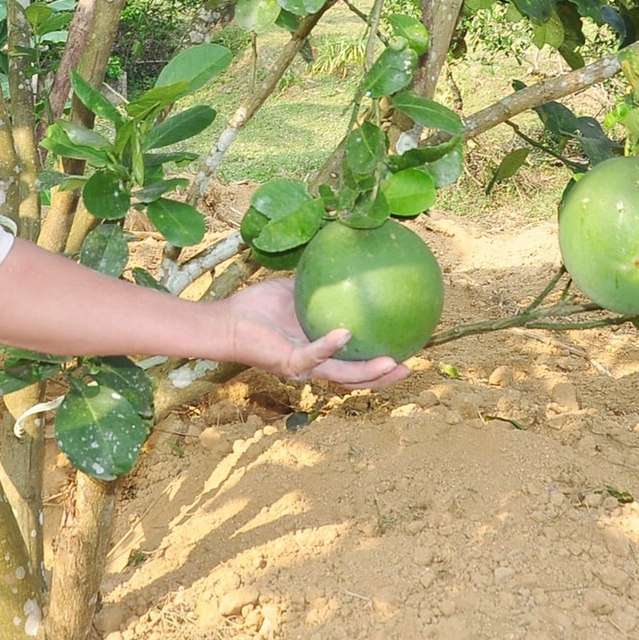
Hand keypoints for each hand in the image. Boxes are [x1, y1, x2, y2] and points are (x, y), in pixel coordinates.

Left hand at [217, 276, 414, 389]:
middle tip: (409, 366)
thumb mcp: (297, 292)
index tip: (406, 350)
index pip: (355, 363)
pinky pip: (314, 355)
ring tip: (391, 363)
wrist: (229, 321)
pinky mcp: (289, 363)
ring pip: (342, 376)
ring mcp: (304, 367)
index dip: (380, 363)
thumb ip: (321, 284)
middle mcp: (315, 365)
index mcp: (320, 352)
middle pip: (356, 379)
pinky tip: (346, 333)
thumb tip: (344, 259)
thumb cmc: (259, 309)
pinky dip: (329, 345)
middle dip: (383, 378)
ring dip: (368, 373)